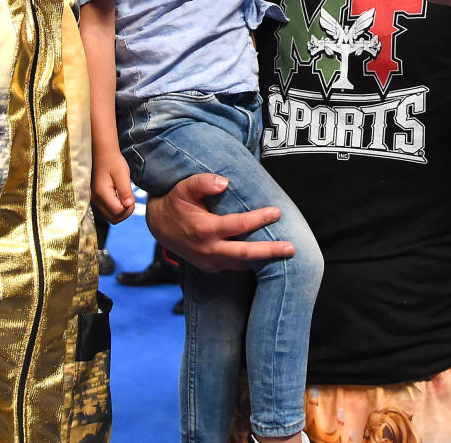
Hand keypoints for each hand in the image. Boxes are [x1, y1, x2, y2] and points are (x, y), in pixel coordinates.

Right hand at [91, 150, 135, 223]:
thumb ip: (125, 190)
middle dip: (126, 213)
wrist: (103, 155)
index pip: (117, 211)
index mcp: (102, 193)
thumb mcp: (122, 174)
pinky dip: (117, 209)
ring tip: (126, 198)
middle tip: (131, 200)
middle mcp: (96, 200)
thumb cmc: (113, 162)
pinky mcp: (98, 200)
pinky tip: (121, 198)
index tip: (132, 197)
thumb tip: (129, 205)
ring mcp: (95, 201)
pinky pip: (108, 212)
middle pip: (114, 218)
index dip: (128, 208)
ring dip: (122, 212)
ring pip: (111, 217)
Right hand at [144, 173, 293, 271]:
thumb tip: (224, 182)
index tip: (277, 212)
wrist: (159, 226)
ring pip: (242, 265)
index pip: (238, 226)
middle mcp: (208, 250)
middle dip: (270, 252)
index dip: (259, 219)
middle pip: (245, 255)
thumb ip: (203, 182)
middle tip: (291, 248)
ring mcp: (210, 262)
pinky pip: (235, 266)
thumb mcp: (184, 187)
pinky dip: (252, 262)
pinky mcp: (211, 267)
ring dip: (264, 260)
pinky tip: (267, 256)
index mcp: (204, 230)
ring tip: (285, 254)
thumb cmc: (176, 203)